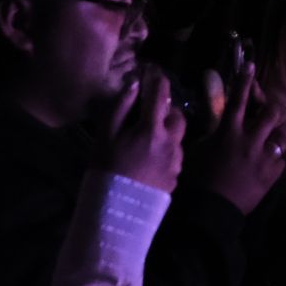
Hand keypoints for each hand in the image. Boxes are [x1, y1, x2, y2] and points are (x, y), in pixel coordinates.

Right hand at [106, 73, 186, 192]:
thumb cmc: (107, 169)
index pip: (161, 95)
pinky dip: (166, 153)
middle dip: (167, 111)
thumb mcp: (106, 136)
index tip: (153, 73)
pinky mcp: (177, 178)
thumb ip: (121, 107)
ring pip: (178, 138)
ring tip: (148, 141)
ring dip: (167, 134)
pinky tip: (150, 161)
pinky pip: (175, 158)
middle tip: (150, 114)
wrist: (116, 212)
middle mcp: (171, 143)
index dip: (157, 80)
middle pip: (178, 117)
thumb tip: (134, 85)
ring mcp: (176, 162)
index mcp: (152, 129)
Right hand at [193, 65, 285, 213]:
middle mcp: (250, 139)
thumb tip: (205, 115)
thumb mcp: (197, 148)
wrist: (211, 209)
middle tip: (267, 112)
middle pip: (271, 113)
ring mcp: (264, 157)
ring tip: (275, 136)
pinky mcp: (272, 174)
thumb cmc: (197, 179)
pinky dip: (276, 158)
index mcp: (228, 131)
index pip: (238, 99)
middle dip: (271, 109)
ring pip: (284, 134)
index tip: (251, 65)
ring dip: (279, 133)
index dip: (245, 80)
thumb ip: (206, 130)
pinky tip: (269, 163)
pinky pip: (282, 159)